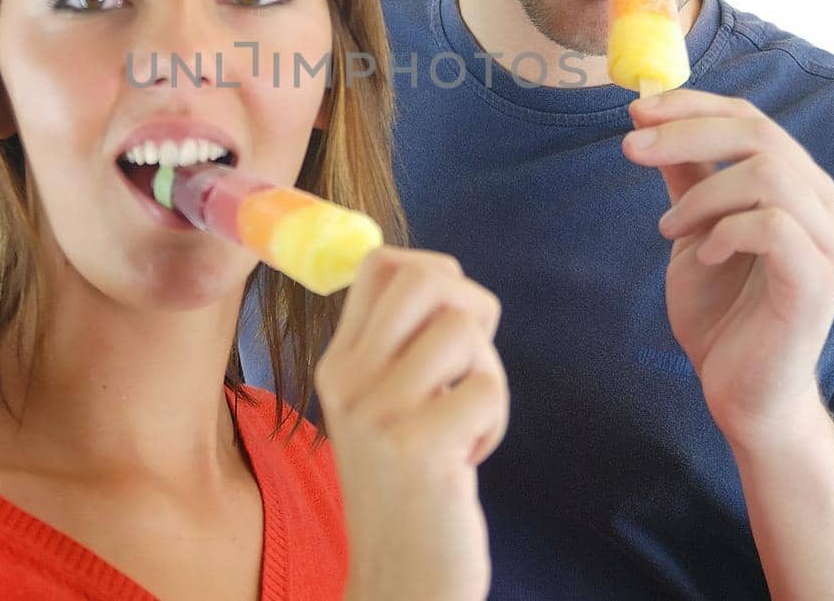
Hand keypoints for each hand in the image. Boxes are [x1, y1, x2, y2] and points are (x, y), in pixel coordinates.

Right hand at [315, 248, 507, 600]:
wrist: (398, 583)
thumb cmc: (409, 491)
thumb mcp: (384, 410)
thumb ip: (401, 350)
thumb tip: (448, 283)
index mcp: (339, 364)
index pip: (377, 264)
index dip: (432, 271)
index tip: (448, 320)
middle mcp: (349, 380)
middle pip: (424, 278)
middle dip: (471, 304)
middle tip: (470, 360)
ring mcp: (378, 414)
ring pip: (463, 329)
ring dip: (487, 374)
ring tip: (467, 418)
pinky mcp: (418, 448)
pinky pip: (487, 389)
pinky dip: (495, 421)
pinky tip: (468, 458)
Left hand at [623, 90, 833, 452]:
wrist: (743, 397)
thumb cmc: (723, 317)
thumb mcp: (694, 235)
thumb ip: (689, 183)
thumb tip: (652, 125)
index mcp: (800, 189)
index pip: (753, 119)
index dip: (695, 105)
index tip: (638, 109)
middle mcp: (826, 208)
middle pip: (760, 133)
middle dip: (687, 132)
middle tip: (632, 148)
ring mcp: (830, 244)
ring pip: (767, 173)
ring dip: (703, 193)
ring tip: (669, 230)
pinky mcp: (818, 281)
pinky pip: (772, 225)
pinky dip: (725, 231)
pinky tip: (702, 255)